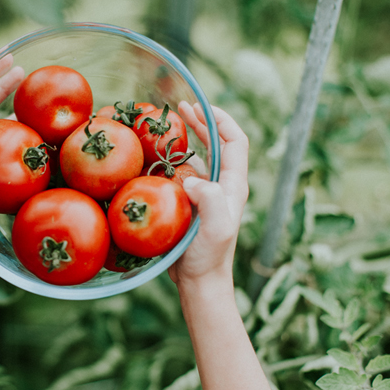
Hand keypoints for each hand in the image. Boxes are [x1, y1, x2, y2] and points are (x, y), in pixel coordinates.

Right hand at [168, 101, 249, 286]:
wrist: (200, 283)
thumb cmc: (208, 257)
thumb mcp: (215, 227)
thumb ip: (210, 199)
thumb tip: (193, 178)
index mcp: (233, 185)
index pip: (235, 141)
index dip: (221, 119)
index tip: (200, 106)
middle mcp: (223, 186)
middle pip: (218, 143)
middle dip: (201, 122)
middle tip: (179, 107)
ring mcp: (208, 195)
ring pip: (200, 157)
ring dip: (186, 139)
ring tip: (165, 127)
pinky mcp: (192, 205)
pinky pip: (183, 174)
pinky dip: (171, 161)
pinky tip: (154, 159)